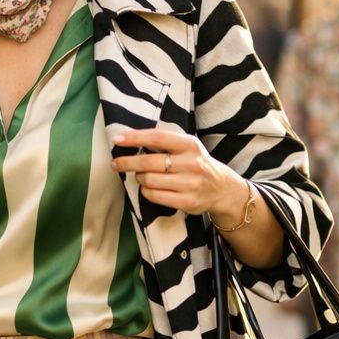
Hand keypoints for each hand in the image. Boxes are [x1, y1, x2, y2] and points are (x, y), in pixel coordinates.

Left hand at [110, 128, 249, 220]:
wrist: (222, 189)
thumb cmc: (196, 164)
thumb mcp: (187, 147)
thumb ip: (165, 143)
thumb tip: (129, 139)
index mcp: (189, 145)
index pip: (157, 137)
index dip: (134, 138)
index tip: (117, 139)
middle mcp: (191, 163)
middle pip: (149, 162)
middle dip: (127, 162)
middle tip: (116, 163)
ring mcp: (190, 183)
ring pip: (149, 180)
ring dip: (139, 178)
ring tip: (141, 176)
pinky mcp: (187, 201)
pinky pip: (155, 196)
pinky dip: (146, 191)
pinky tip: (148, 188)